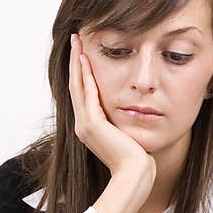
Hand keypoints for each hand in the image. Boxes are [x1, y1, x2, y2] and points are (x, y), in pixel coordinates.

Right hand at [69, 33, 154, 179]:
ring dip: (78, 62)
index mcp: (89, 128)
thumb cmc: (136, 160)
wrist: (134, 174)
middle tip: (75, 38)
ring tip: (78, 42)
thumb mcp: (127, 135)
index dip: (81, 71)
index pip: (82, 93)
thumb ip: (123, 123)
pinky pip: (87, 93)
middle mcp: (83, 125)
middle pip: (75, 85)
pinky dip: (86, 75)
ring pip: (78, 85)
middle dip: (76, 61)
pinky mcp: (92, 124)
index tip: (83, 52)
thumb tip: (133, 112)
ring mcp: (85, 125)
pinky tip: (87, 58)